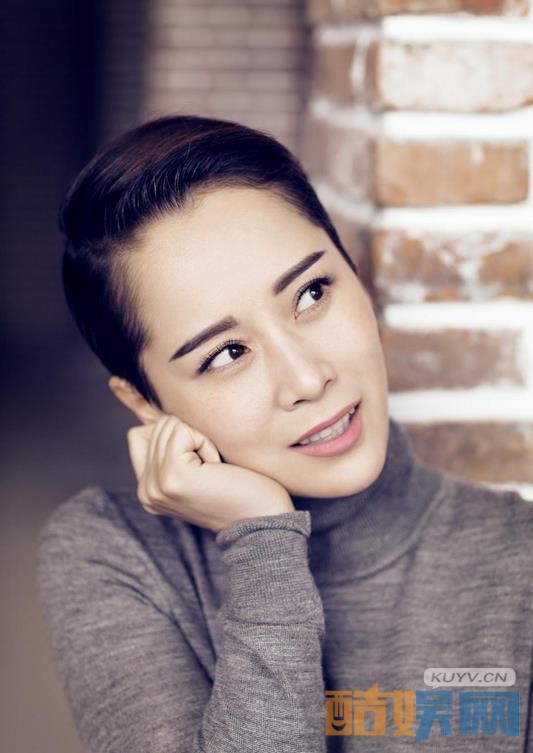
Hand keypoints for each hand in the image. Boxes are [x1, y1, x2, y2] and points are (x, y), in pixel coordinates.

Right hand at [126, 415, 294, 532]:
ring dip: (199, 439)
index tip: (199, 462)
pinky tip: (216, 467)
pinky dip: (206, 442)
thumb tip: (155, 410)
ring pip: (169, 425)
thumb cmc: (240, 489)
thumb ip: (170, 448)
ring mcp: (156, 485)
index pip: (139, 434)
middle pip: (156, 426)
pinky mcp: (172, 475)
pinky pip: (183, 431)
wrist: (262, 518)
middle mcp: (145, 491)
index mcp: (148, 491)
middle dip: (190, 437)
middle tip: (211, 469)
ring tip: (214, 469)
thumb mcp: (196, 468)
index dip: (173, 434)